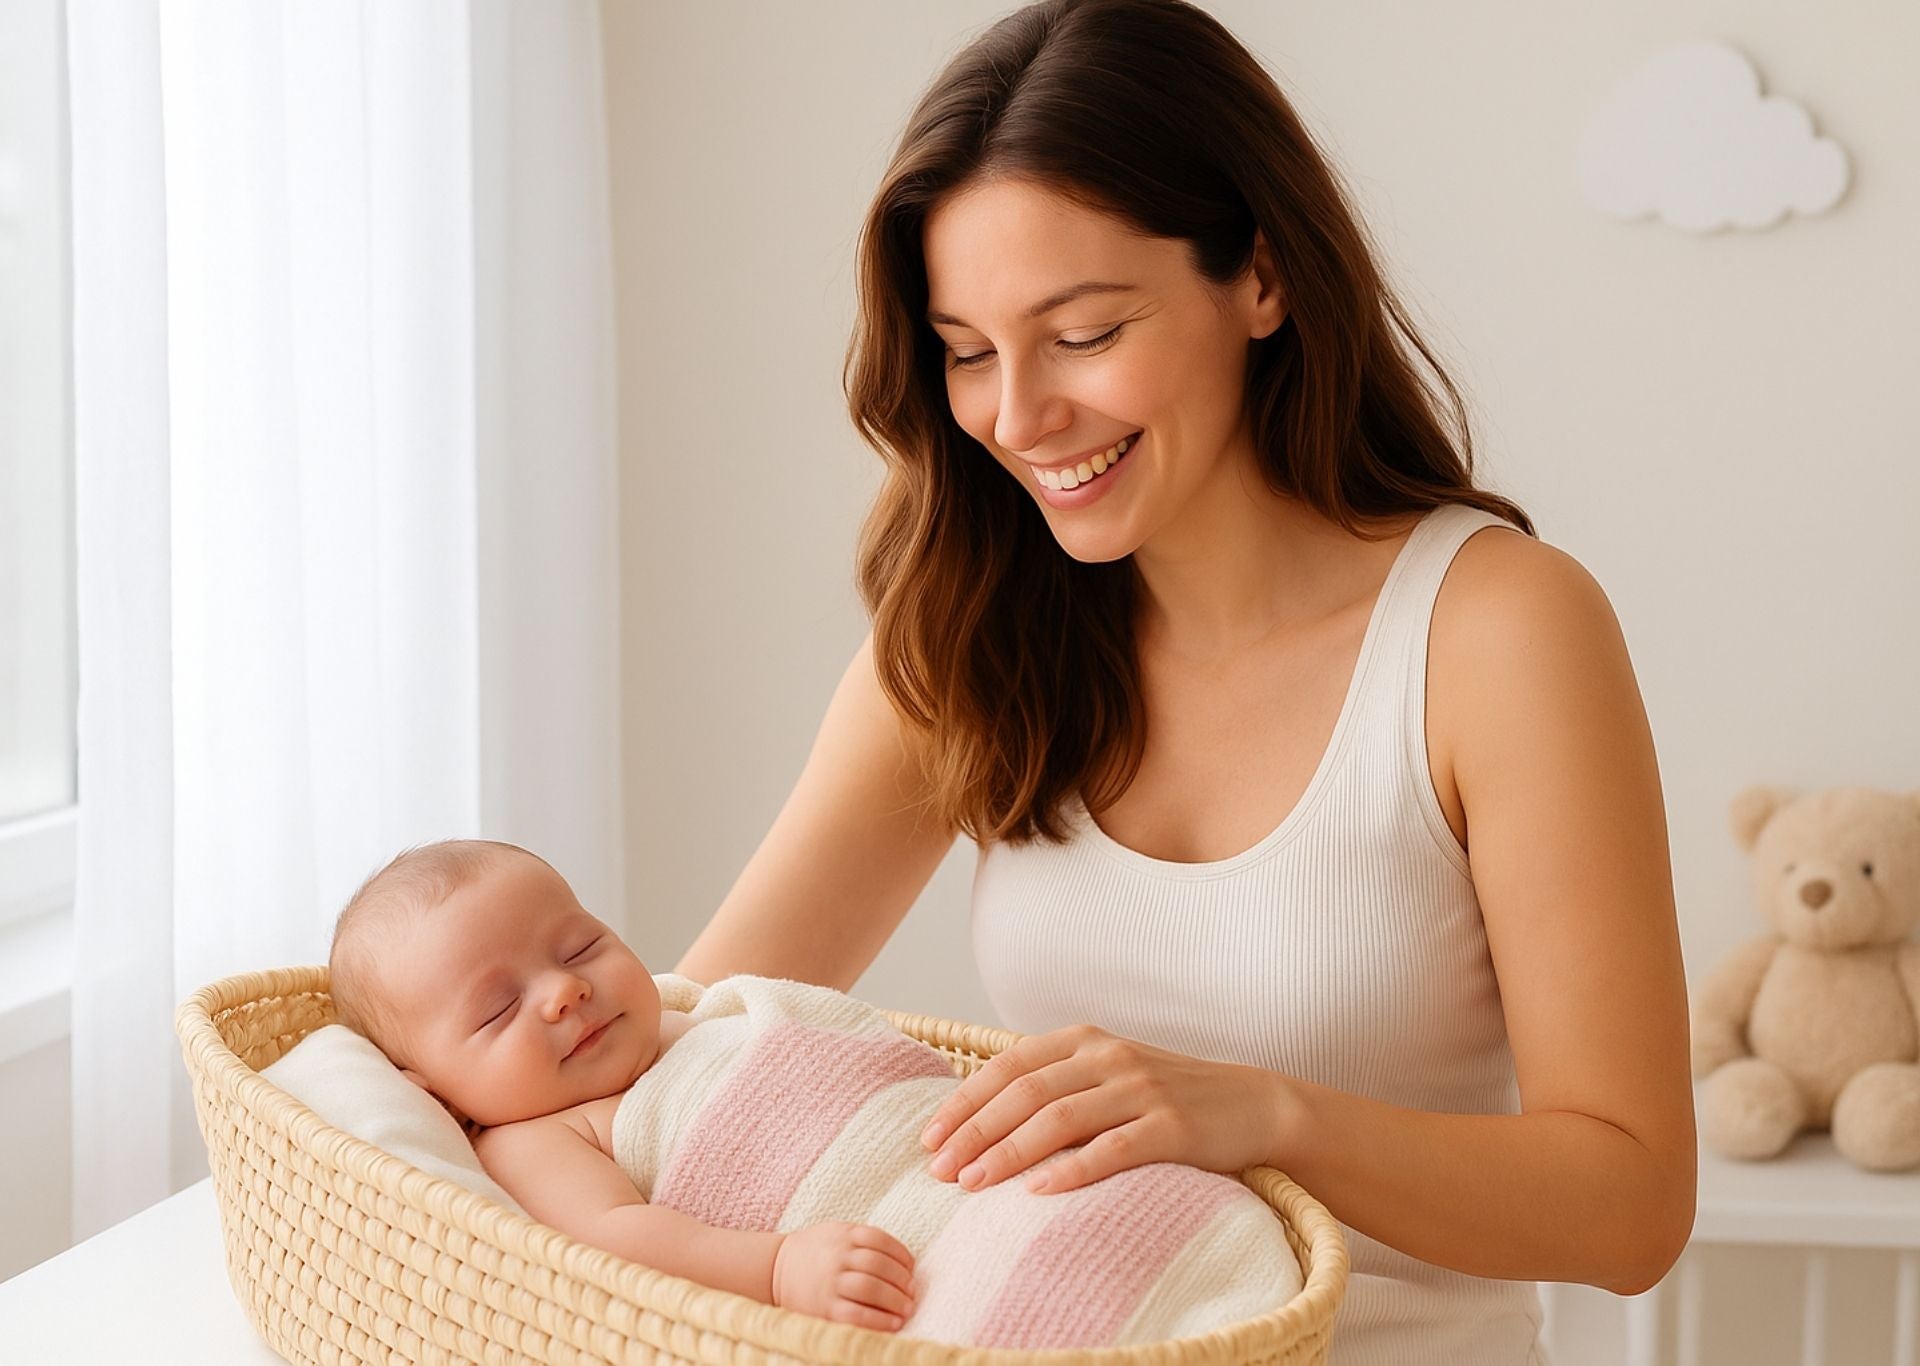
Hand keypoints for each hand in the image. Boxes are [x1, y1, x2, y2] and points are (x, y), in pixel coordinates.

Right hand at [770, 1222, 916, 1330]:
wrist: (775, 1269)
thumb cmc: (815, 1251)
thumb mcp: (836, 1233)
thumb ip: (864, 1239)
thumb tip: (904, 1261)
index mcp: (844, 1235)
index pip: (881, 1240)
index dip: (902, 1255)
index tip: (911, 1268)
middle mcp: (838, 1256)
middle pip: (879, 1264)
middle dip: (902, 1280)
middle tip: (913, 1292)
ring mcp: (831, 1282)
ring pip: (871, 1288)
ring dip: (895, 1299)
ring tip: (907, 1308)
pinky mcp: (825, 1308)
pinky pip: (857, 1314)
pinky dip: (879, 1320)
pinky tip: (894, 1324)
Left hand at [919, 1024, 1287, 1193]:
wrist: (1250, 1103)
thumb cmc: (1165, 1096)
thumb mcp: (1106, 1074)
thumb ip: (1055, 1084)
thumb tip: (980, 1119)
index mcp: (1084, 1040)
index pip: (1008, 1066)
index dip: (965, 1101)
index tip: (929, 1138)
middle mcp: (1108, 1056)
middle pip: (1025, 1091)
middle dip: (975, 1131)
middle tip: (939, 1169)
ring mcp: (1141, 1088)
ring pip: (1060, 1117)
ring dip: (1010, 1151)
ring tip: (973, 1183)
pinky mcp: (1171, 1126)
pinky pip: (1112, 1148)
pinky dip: (1071, 1169)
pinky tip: (1038, 1191)